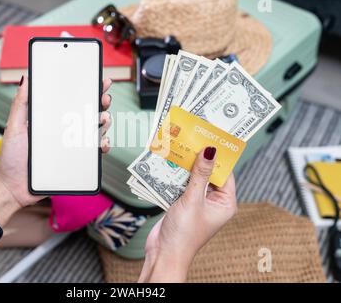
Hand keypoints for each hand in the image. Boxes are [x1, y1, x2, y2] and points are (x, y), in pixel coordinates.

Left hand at [0, 76, 112, 207]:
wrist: (12, 187)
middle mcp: (64, 130)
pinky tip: (102, 143)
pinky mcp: (75, 162)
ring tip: (103, 119)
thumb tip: (27, 79)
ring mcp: (71, 146)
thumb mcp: (14, 127)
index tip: (97, 79)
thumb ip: (21, 104)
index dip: (86, 89)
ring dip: (104, 122)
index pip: (71, 99)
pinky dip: (103, 146)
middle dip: (101, 102)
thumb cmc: (11, 157)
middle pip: (88, 112)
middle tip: (103, 97)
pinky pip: (94, 153)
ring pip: (95, 130)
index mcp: (51, 119)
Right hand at [140, 147, 236, 281]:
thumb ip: (200, 175)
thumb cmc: (184, 234)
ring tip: (179, 147)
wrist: (164, 253)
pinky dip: (175, 175)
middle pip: (209, 173)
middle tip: (192, 138)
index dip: (219, 156)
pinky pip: (181, 184)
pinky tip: (169, 163)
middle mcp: (213, 201)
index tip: (211, 138)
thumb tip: (210, 151)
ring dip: (186, 166)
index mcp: (225, 203)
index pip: (225, 173)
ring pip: (193, 177)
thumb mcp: (193, 200)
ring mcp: (197, 202)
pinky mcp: (183, 203)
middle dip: (199, 158)